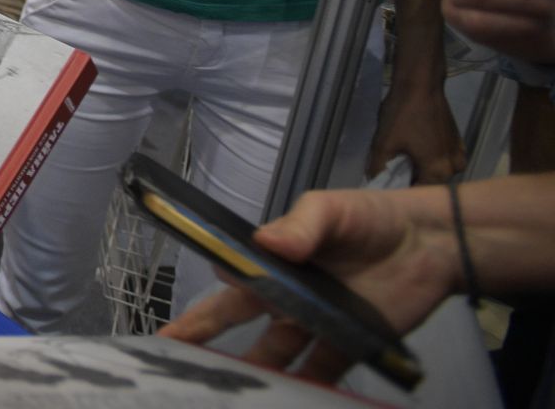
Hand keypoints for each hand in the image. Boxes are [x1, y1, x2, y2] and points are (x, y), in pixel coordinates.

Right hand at [159, 187, 458, 381]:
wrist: (431, 244)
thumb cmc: (370, 218)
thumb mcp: (330, 209)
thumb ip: (300, 225)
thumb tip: (266, 242)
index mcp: (273, 260)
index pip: (232, 276)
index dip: (210, 294)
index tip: (183, 309)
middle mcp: (285, 295)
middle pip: (235, 321)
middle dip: (201, 337)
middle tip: (168, 355)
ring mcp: (314, 324)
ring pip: (272, 353)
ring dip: (251, 371)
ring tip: (226, 393)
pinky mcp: (346, 346)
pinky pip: (319, 373)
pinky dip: (303, 391)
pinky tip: (285, 400)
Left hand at [367, 81, 465, 184]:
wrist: (421, 85)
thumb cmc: (403, 114)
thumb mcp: (384, 142)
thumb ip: (378, 167)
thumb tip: (372, 181)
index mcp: (439, 171)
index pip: (420, 194)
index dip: (403, 194)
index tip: (389, 191)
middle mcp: (455, 168)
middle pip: (431, 184)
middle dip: (413, 182)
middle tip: (393, 178)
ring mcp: (459, 155)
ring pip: (438, 172)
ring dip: (422, 171)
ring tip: (402, 166)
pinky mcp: (458, 143)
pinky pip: (444, 160)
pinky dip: (431, 160)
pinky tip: (415, 154)